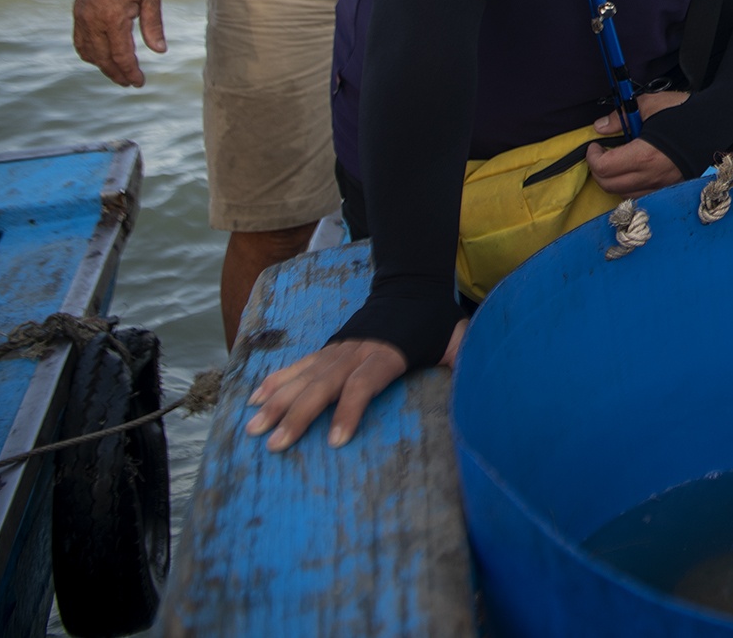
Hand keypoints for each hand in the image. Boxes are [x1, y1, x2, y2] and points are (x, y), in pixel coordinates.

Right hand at [72, 0, 165, 86]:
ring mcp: (81, 18)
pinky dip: (90, 54)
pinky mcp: (77, 14)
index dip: (130, 72)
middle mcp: (92, 21)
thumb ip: (153, 26)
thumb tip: (159, 51)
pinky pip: (80, 42)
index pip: (121, 55)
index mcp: (112, 18)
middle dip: (117, 74)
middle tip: (131, 84)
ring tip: (119, 74)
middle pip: (103, 59)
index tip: (139, 83)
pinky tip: (102, 58)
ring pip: (89, 53)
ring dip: (103, 66)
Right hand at [245, 319, 465, 450]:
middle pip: (323, 385)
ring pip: (303, 376)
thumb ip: (462, 362)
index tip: (336, 441)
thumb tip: (478, 390)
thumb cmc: (436, 324)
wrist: (412, 287)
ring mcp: (339, 348)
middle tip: (276, 444)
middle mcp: (357, 352)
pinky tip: (256, 399)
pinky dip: (276, 380)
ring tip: (254, 427)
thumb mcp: (456, 342)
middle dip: (297, 415)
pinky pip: (299, 364)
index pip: (363, 385)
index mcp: (387, 355)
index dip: (349, 411)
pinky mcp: (330, 347)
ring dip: (277, 401)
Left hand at [588, 88, 688, 194]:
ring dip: (613, 180)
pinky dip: (630, 187)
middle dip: (599, 170)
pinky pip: (642, 196)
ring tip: (617, 163)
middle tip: (602, 154)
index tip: (595, 145)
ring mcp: (663, 186)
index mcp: (644, 156)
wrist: (720, 125)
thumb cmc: (686, 113)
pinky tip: (634, 172)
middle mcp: (652, 177)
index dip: (593, 157)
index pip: (604, 168)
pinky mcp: (671, 188)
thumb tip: (601, 127)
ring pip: (624, 195)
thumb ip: (621, 116)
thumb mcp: (651, 104)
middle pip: (609, 186)